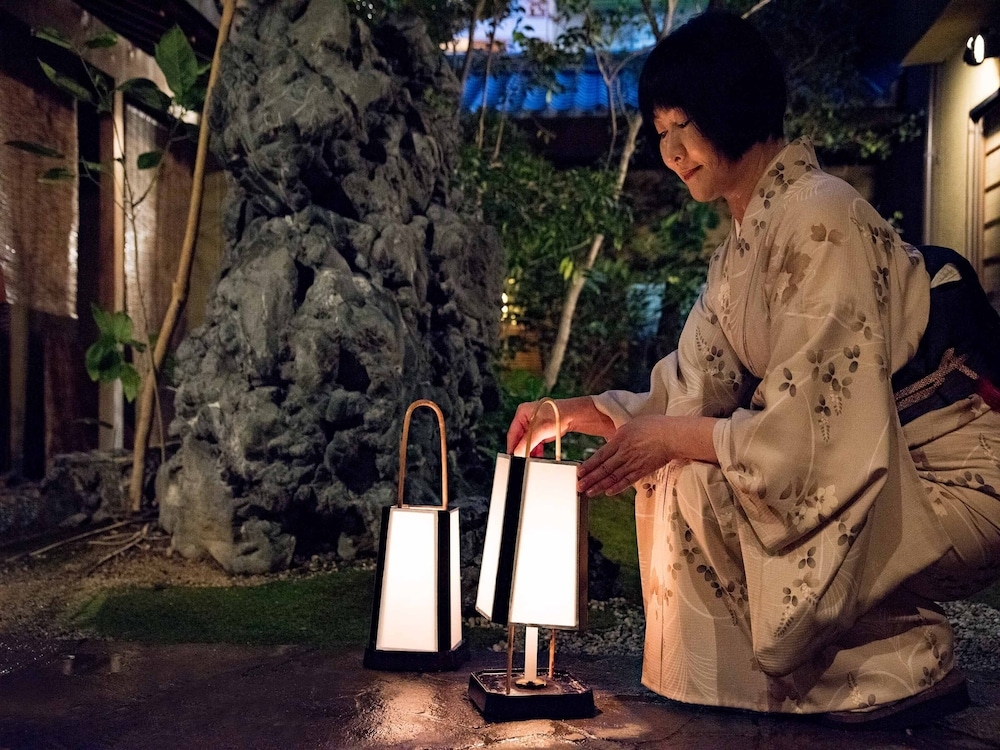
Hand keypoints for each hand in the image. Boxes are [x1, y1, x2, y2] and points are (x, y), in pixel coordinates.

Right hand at [507, 400, 560, 456]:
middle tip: (523, 459)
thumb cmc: (558, 415)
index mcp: (522, 413)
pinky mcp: (538, 430)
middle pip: (519, 438)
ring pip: (526, 441)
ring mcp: (532, 425)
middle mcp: (526, 418)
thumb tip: (517, 453)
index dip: (512, 446)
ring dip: (529, 450)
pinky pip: (533, 442)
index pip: (512, 433)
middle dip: (522, 449)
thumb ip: (527, 443)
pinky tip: (538, 455)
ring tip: (532, 458)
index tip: (513, 456)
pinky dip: (535, 449)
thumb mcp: (540, 430)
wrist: (572, 415)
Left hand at [576, 415, 718, 496]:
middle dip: (590, 479)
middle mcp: (624, 453)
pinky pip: (628, 481)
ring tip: (589, 492)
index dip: (588, 465)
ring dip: (600, 486)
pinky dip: (617, 487)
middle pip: (603, 469)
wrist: (672, 435)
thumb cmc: (654, 426)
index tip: (579, 472)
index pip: (600, 455)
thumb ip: (619, 435)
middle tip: (578, 486)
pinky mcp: (643, 470)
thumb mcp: (631, 425)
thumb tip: (611, 441)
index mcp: (619, 440)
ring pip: (613, 477)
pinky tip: (608, 493)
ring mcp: (633, 463)